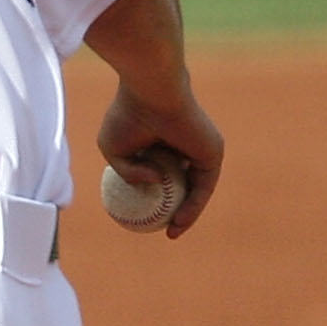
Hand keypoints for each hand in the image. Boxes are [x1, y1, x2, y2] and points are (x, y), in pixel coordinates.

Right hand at [95, 82, 223, 238]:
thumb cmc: (128, 115)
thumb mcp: (114, 150)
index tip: (143, 218)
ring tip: (172, 232)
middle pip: (183, 186)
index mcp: (163, 142)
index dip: (154, 199)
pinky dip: (193, 206)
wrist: (151, 93)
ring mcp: (201, 149)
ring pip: (195, 189)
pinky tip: (178, 221)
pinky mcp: (213, 152)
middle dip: (173, 211)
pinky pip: (203, 186)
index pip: (164, 176)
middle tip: (160, 228)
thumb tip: (155, 182)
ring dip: (186, 214)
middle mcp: (185, 146)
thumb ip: (128, 172)